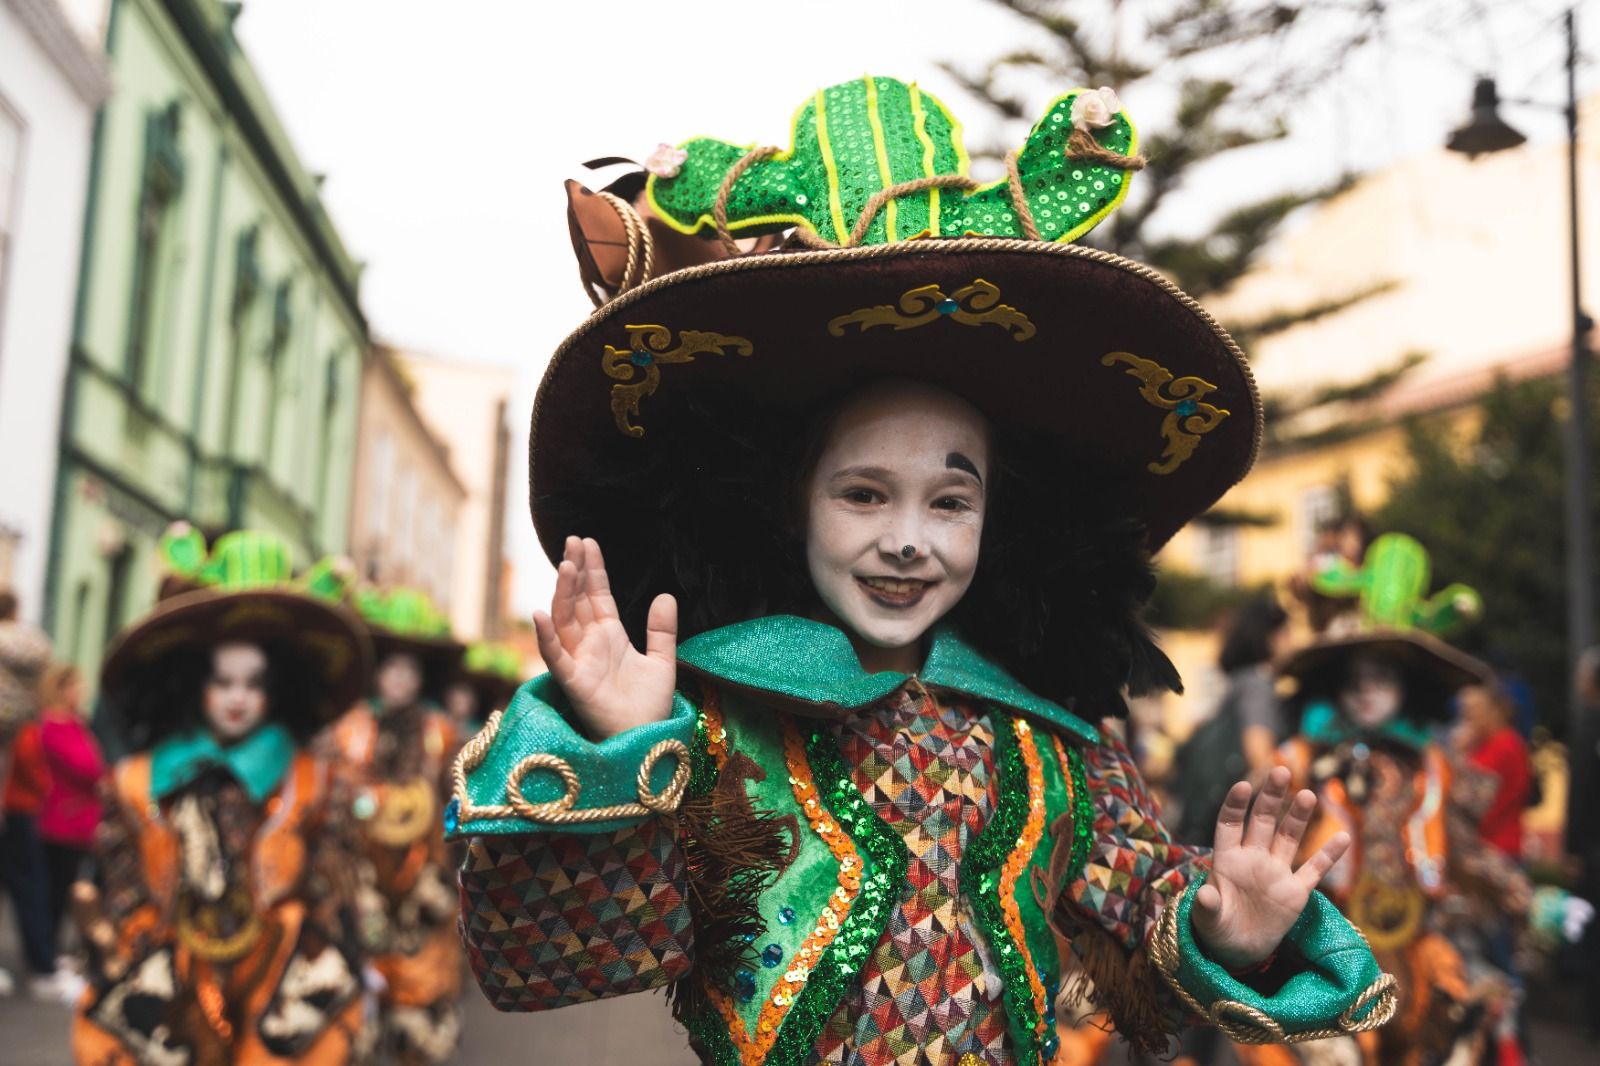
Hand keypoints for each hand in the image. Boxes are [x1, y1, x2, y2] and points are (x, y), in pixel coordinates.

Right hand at [532, 536, 677, 738]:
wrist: (647, 739)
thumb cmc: (649, 706)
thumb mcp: (663, 661)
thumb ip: (662, 630)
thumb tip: (666, 595)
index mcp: (609, 636)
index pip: (597, 595)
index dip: (593, 569)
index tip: (587, 542)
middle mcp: (590, 645)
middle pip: (577, 601)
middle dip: (575, 572)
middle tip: (572, 541)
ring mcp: (579, 661)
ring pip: (565, 621)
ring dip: (563, 594)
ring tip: (567, 566)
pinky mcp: (574, 683)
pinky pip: (555, 657)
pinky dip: (547, 637)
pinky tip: (541, 614)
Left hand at [1193, 766, 1350, 969]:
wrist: (1238, 951)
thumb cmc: (1216, 928)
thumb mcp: (1207, 919)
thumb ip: (1207, 905)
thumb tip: (1205, 893)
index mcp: (1227, 859)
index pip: (1230, 824)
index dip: (1236, 805)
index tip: (1243, 786)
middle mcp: (1253, 858)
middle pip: (1262, 821)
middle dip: (1270, 797)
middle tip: (1280, 771)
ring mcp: (1276, 873)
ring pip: (1288, 838)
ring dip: (1297, 817)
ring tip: (1307, 794)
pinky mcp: (1295, 892)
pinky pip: (1314, 870)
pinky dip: (1328, 856)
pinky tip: (1343, 837)